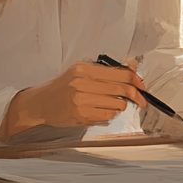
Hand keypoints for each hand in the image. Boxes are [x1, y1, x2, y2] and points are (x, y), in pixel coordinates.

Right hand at [0, 60, 146, 138]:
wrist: (40, 103)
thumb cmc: (63, 87)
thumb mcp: (82, 71)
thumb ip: (107, 70)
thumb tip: (132, 66)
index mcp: (84, 69)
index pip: (120, 73)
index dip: (136, 80)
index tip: (141, 85)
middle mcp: (82, 83)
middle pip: (122, 88)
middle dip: (136, 95)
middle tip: (140, 100)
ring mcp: (81, 100)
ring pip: (117, 104)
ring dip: (120, 106)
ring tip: (111, 104)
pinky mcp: (81, 115)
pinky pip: (108, 116)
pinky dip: (110, 114)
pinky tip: (102, 111)